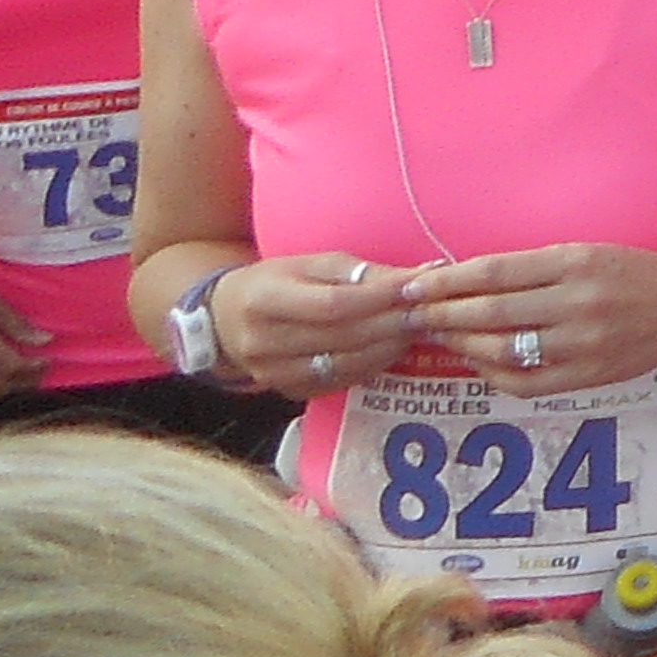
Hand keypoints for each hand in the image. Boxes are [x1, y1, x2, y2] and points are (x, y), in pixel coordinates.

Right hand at [197, 250, 428, 395]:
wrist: (226, 319)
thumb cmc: (274, 283)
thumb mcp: (308, 264)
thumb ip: (358, 271)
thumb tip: (418, 274)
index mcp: (264, 301)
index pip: (333, 304)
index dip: (380, 297)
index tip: (418, 286)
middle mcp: (263, 343)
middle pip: (343, 336)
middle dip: (394, 322)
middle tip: (430, 309)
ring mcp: (273, 373)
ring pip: (345, 363)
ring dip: (390, 346)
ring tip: (418, 327)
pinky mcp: (287, 391)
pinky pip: (340, 382)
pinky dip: (372, 365)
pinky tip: (393, 347)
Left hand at [388, 242, 656, 387]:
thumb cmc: (634, 273)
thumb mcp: (587, 253)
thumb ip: (532, 267)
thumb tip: (466, 280)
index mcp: (575, 263)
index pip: (494, 273)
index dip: (446, 282)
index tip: (412, 287)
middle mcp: (578, 303)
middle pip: (491, 313)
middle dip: (442, 314)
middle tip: (410, 315)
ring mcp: (583, 344)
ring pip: (502, 350)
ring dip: (461, 345)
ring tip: (438, 337)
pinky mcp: (588, 376)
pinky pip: (524, 382)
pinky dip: (492, 373)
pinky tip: (477, 362)